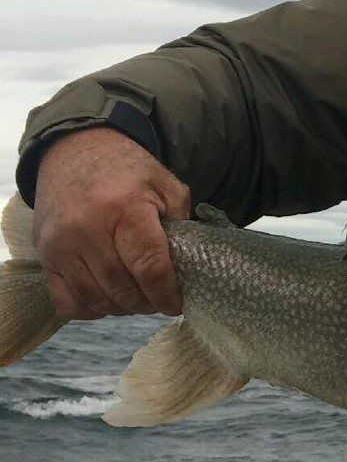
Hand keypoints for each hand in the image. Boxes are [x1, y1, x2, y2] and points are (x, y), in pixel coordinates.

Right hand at [33, 127, 190, 319]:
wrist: (75, 152)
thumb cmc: (127, 172)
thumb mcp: (165, 185)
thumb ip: (182, 221)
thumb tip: (189, 263)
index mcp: (125, 209)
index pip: (149, 266)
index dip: (166, 293)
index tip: (177, 304)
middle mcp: (87, 229)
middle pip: (122, 289)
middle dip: (146, 303)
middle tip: (159, 300)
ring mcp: (60, 245)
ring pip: (95, 299)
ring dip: (121, 308)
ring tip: (137, 300)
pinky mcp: (43, 255)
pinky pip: (66, 301)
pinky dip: (90, 309)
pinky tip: (108, 299)